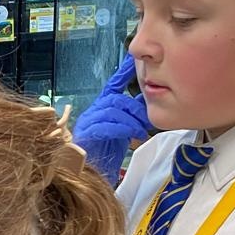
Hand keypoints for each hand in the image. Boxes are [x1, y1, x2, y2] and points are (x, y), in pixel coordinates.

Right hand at [71, 57, 151, 186]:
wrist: (90, 173)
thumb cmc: (107, 152)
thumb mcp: (124, 130)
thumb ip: (132, 116)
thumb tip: (148, 103)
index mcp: (101, 107)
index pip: (113, 85)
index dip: (123, 73)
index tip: (133, 61)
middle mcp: (92, 111)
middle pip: (114, 99)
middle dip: (134, 107)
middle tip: (147, 119)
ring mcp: (87, 122)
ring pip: (111, 111)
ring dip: (130, 120)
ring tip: (142, 131)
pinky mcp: (86, 135)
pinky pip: (105, 126)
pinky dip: (122, 129)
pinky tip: (134, 136)